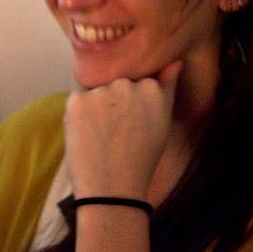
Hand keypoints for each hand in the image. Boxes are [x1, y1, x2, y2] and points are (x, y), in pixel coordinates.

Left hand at [64, 60, 182, 199]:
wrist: (112, 190)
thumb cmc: (140, 159)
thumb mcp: (161, 122)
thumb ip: (166, 87)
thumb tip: (175, 61)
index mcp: (153, 89)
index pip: (135, 78)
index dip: (129, 101)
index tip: (131, 122)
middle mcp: (128, 84)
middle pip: (114, 81)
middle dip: (112, 100)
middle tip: (115, 131)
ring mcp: (101, 91)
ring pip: (95, 89)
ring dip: (95, 105)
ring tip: (102, 135)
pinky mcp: (77, 99)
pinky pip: (77, 98)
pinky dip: (79, 114)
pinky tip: (89, 135)